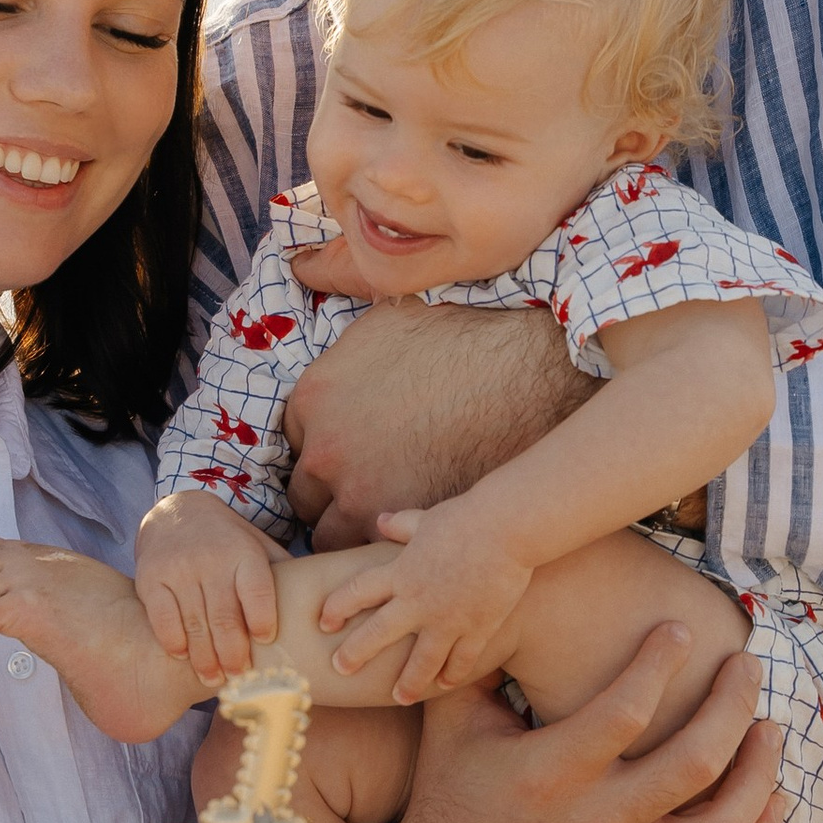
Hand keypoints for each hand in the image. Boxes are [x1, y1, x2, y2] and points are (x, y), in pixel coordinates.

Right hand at [135, 489, 280, 682]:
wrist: (176, 511)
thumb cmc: (227, 541)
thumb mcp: (256, 545)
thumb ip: (280, 574)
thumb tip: (314, 609)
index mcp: (244, 553)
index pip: (256, 590)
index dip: (262, 619)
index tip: (265, 642)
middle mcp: (210, 559)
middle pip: (224, 617)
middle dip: (234, 654)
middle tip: (240, 677)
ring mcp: (178, 569)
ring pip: (194, 624)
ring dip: (205, 659)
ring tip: (214, 680)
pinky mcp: (151, 579)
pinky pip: (163, 619)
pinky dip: (174, 642)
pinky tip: (183, 656)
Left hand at [284, 303, 591, 548]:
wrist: (527, 371)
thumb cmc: (465, 335)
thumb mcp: (385, 315)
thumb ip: (340, 329)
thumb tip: (299, 270)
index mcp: (314, 398)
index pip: (294, 443)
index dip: (323, 451)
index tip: (349, 457)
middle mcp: (323, 450)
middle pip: (305, 495)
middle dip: (331, 495)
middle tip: (372, 493)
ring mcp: (358, 494)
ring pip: (330, 533)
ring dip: (352, 529)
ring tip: (389, 521)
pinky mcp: (399, 525)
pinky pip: (369, 552)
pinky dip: (383, 547)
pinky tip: (411, 534)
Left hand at [318, 499, 535, 702]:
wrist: (507, 529)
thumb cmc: (466, 518)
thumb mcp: (425, 519)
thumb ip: (401, 525)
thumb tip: (382, 521)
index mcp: (401, 572)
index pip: (357, 592)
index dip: (336, 608)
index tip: (324, 622)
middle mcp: (418, 601)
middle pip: (377, 634)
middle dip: (355, 654)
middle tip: (340, 669)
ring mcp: (448, 619)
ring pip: (421, 661)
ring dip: (408, 682)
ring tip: (400, 697)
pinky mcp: (478, 628)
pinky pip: (462, 659)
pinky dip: (453, 674)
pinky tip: (444, 684)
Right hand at [392, 628, 783, 822]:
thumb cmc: (454, 797)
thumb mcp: (454, 724)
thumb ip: (479, 659)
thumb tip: (498, 592)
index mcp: (548, 777)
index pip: (627, 708)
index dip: (661, 661)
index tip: (678, 632)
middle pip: (696, 759)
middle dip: (734, 702)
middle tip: (746, 667)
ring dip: (761, 769)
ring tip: (768, 729)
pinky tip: (772, 800)